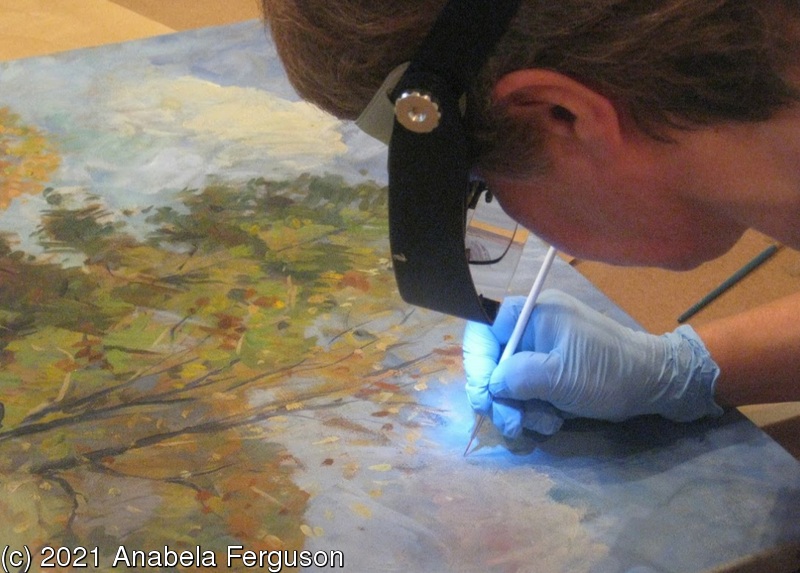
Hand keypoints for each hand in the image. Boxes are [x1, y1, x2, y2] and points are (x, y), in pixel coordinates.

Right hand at [463, 290, 723, 437]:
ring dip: (519, 408)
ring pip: (509, 381)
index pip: (484, 330)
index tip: (484, 395)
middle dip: (499, 395)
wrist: (653, 384)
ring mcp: (544, 349)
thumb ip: (517, 376)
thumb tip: (491, 385)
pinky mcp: (553, 370)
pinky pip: (528, 389)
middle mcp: (534, 327)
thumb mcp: (559, 376)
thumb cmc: (607, 373)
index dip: (477, 362)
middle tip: (509, 423)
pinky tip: (552, 419)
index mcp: (534, 314)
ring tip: (542, 423)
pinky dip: (534, 408)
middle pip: (494, 360)